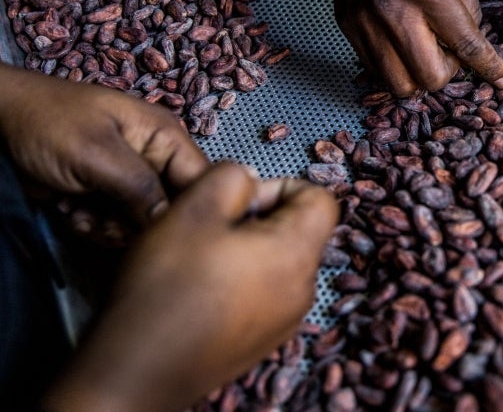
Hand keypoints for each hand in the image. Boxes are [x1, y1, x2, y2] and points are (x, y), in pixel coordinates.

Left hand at [0, 64, 207, 221]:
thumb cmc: (45, 122)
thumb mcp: (96, 154)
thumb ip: (141, 188)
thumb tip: (173, 221)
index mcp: (165, 137)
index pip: (203, 178)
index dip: (193, 207)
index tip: (165, 229)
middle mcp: (155, 158)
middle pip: (173, 208)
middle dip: (139, 222)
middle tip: (106, 221)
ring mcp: (130, 179)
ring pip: (143, 223)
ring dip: (111, 227)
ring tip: (82, 213)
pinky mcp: (107, 195)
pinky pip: (117, 224)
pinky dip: (94, 226)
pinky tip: (72, 212)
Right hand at [42, 162, 338, 411]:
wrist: (136, 370)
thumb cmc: (164, 291)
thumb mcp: (193, 209)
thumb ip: (231, 176)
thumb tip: (249, 179)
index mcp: (296, 254)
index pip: (321, 199)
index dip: (282, 186)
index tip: (241, 197)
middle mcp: (302, 290)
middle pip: (299, 231)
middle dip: (259, 218)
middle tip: (211, 225)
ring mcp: (285, 320)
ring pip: (278, 262)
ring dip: (246, 249)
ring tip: (200, 258)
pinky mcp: (262, 340)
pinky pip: (264, 293)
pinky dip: (239, 281)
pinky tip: (200, 287)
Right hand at [327, 0, 502, 95]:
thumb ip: (468, 1)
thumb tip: (475, 40)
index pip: (465, 44)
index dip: (489, 68)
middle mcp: (394, 10)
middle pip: (431, 77)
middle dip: (450, 71)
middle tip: (451, 50)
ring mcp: (366, 22)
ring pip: (401, 85)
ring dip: (420, 75)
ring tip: (426, 50)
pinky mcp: (348, 26)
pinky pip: (376, 69)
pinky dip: (396, 65)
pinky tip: (403, 42)